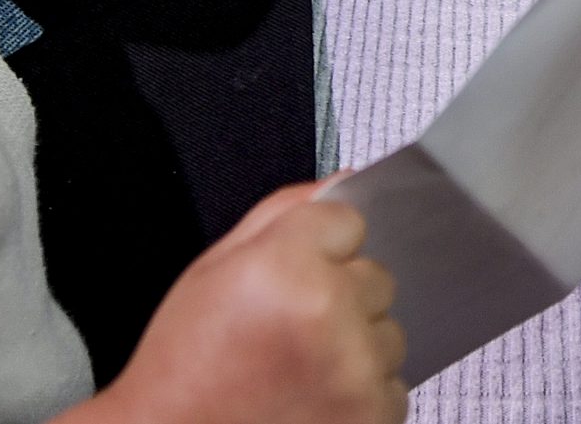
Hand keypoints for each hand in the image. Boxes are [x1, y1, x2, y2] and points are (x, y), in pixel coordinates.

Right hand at [70, 183, 404, 423]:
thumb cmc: (186, 365)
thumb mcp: (214, 268)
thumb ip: (282, 214)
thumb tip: (344, 181)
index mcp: (285, 264)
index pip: (349, 221)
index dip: (318, 247)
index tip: (289, 274)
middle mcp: (329, 312)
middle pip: (377, 276)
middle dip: (340, 295)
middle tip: (288, 327)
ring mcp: (356, 370)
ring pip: (389, 332)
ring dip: (356, 346)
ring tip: (299, 367)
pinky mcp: (372, 417)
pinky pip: (394, 386)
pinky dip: (363, 394)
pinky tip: (314, 398)